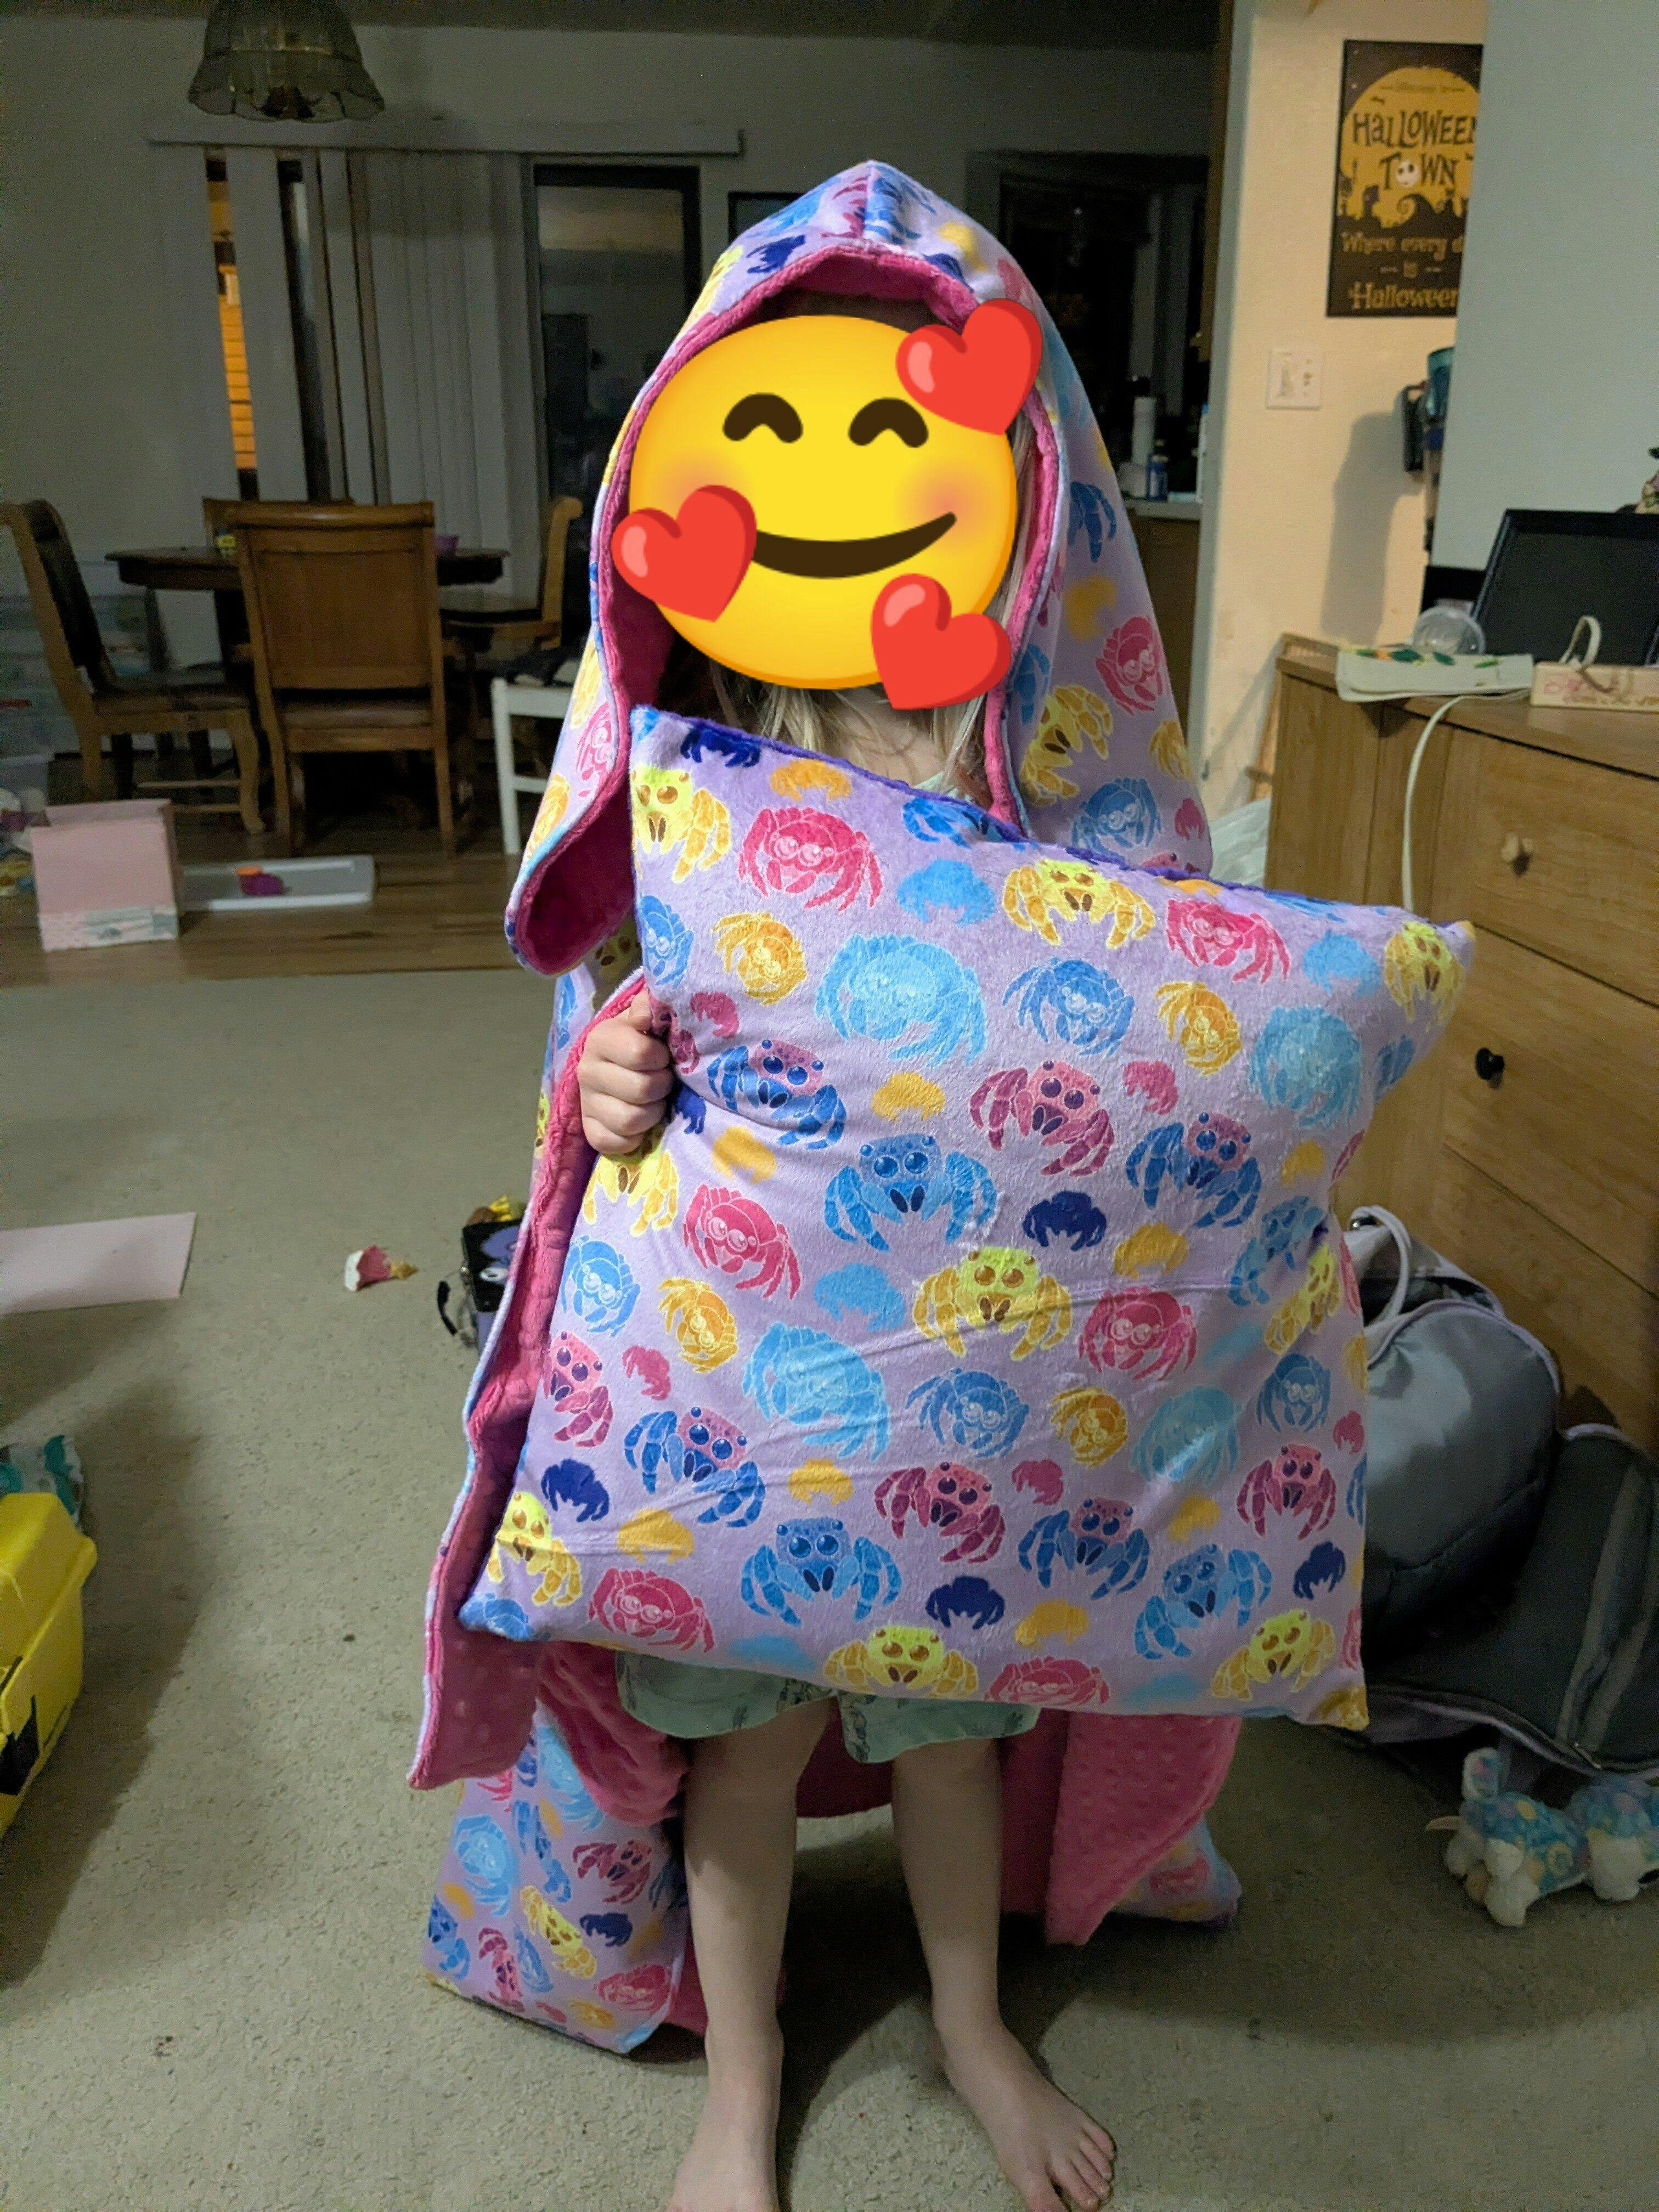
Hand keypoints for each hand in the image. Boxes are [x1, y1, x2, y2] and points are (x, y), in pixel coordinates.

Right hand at [577, 995, 673, 1156]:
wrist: (621, 1065)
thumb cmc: (644, 1040)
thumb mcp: (646, 1018)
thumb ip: (648, 1006)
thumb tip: (645, 1013)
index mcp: (600, 1039)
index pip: (640, 1053)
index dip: (661, 1057)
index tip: (663, 1056)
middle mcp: (586, 1071)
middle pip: (640, 1090)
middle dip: (662, 1087)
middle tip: (664, 1081)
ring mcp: (586, 1103)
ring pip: (630, 1120)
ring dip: (652, 1113)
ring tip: (654, 1102)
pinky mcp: (590, 1131)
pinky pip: (615, 1144)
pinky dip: (635, 1138)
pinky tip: (640, 1124)